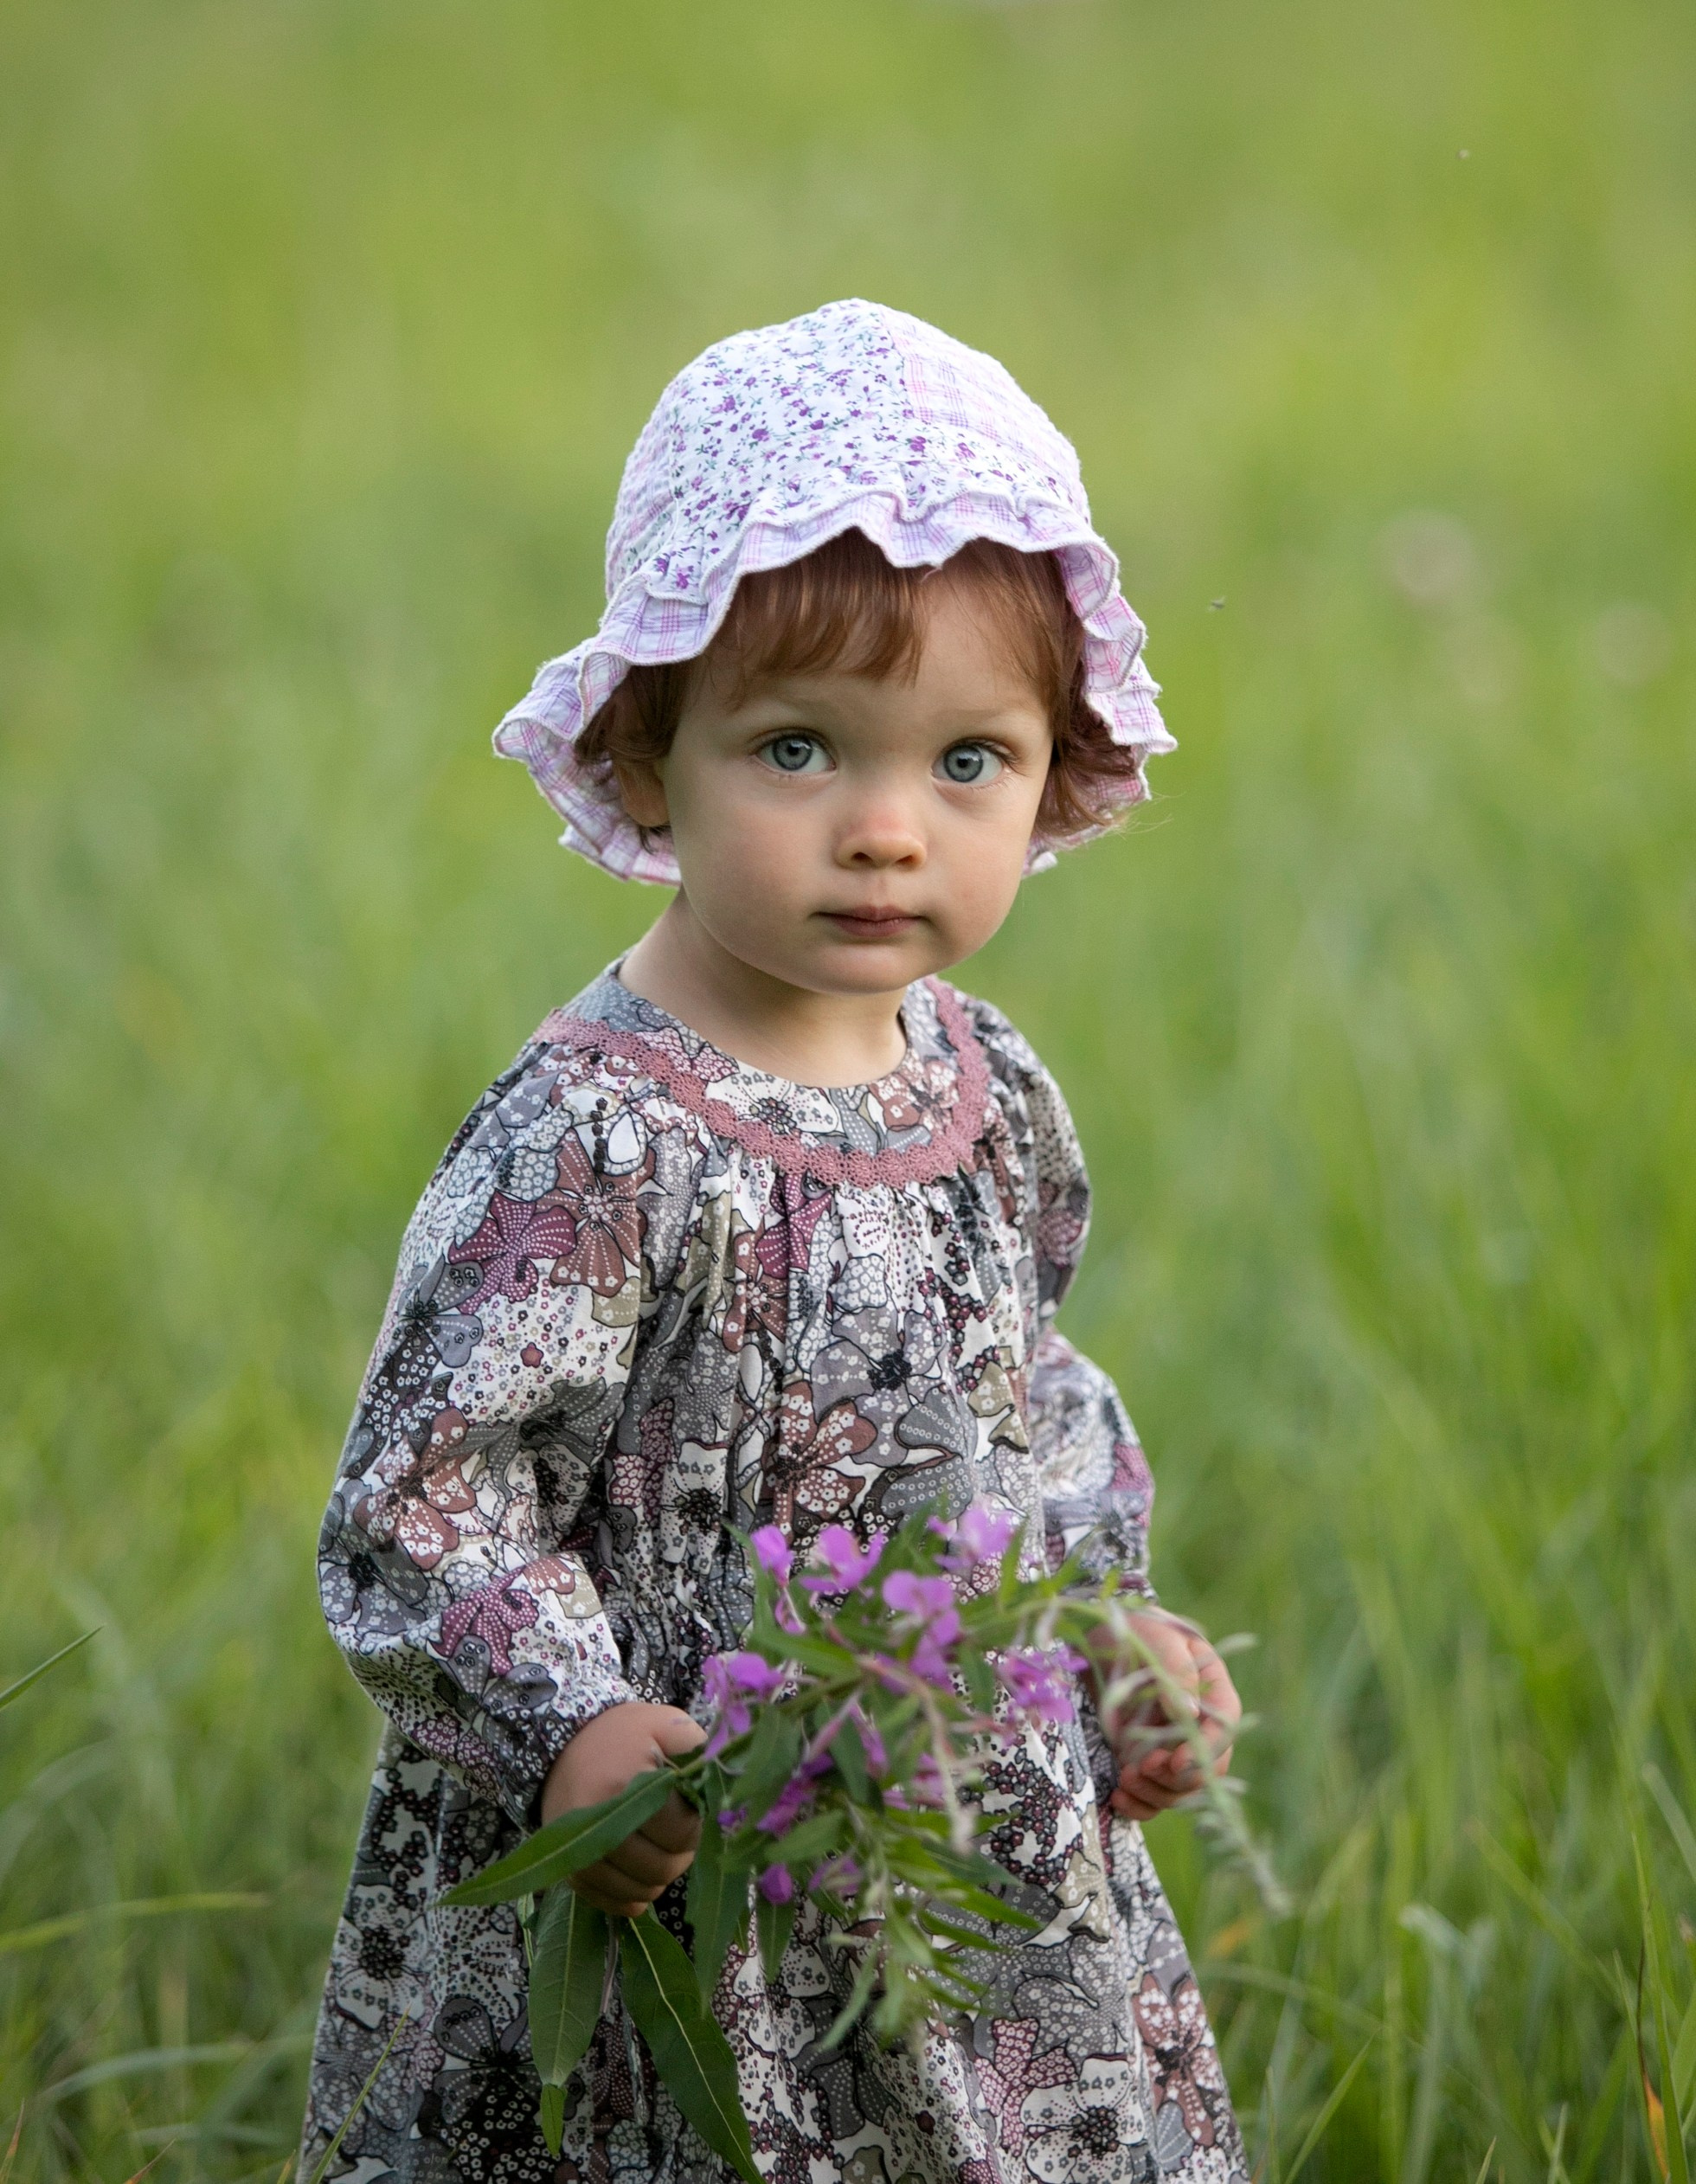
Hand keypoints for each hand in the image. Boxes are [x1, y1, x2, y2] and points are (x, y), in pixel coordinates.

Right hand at [539, 1702, 705, 1916]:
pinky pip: (615, 1903)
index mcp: (625, 1781)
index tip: (688, 1806)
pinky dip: (634, 1894)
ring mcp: (580, 1851)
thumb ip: (701, 1751)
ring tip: (658, 1845)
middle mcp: (597, 1822)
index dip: (694, 1823)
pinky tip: (639, 1871)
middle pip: (662, 1867)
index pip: (681, 1830)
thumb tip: (730, 1785)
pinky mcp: (571, 1871)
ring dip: (660, 1876)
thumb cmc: (625, 1734)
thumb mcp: (665, 1724)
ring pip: (641, 1891)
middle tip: (677, 1829)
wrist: (564, 1746)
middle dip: (680, 1853)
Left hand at [1091, 1609, 1240, 1821]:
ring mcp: (1174, 1746)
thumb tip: (1191, 1714)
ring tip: (1125, 1778)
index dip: (1205, 1750)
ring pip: (1181, 1789)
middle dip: (1177, 1778)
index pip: (1224, 1726)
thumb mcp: (1158, 1641)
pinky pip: (1154, 1796)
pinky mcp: (1148, 1760)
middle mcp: (1199, 1724)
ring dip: (1156, 1793)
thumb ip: (1175, 1674)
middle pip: (1207, 1768)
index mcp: (1213, 1689)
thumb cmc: (1137, 1629)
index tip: (1175, 1761)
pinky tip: (1119, 1798)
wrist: (1105, 1636)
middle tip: (1141, 1767)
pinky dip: (1140, 1805)